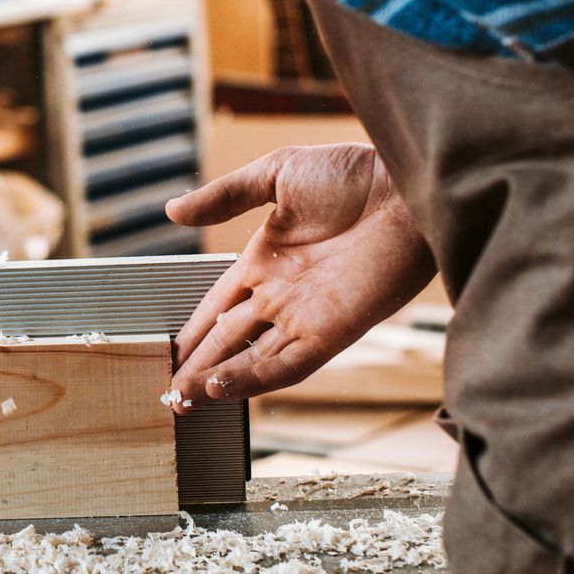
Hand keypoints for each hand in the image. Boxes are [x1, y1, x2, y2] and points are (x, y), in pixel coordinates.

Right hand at [162, 144, 435, 407]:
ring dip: (216, 381)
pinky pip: (287, 364)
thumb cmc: (353, 173)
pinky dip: (253, 379)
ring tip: (182, 400)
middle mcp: (281, 295)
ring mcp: (305, 315)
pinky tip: (219, 387)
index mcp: (264, 261)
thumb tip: (172, 210)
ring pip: (251, 359)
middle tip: (167, 392)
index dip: (193, 330)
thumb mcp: (276, 174)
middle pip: (229, 339)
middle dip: (197, 366)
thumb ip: (225, 196)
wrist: (406, 185)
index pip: (218, 306)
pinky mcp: (332, 329)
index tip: (168, 353)